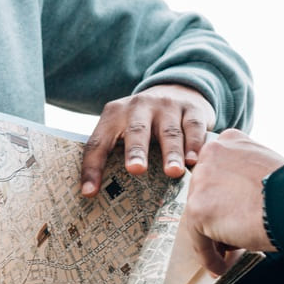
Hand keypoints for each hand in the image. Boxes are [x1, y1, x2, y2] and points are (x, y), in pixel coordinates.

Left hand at [78, 82, 215, 195]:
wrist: (177, 88)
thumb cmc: (145, 121)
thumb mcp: (124, 127)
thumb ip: (114, 151)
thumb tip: (96, 194)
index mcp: (115, 114)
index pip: (99, 142)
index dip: (92, 167)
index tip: (89, 192)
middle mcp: (139, 106)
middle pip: (136, 130)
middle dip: (136, 150)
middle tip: (136, 169)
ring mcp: (167, 105)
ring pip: (169, 132)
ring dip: (171, 153)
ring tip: (173, 172)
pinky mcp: (191, 108)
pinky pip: (193, 127)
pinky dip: (195, 144)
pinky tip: (194, 160)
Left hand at [184, 129, 283, 275]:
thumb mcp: (268, 168)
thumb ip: (248, 177)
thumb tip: (243, 203)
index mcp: (230, 141)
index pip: (216, 171)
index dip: (222, 196)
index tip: (230, 212)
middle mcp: (211, 155)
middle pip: (205, 193)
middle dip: (217, 217)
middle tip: (229, 239)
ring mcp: (202, 181)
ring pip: (200, 216)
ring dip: (213, 238)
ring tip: (227, 257)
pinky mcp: (198, 209)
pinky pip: (198, 239)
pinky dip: (209, 256)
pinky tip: (221, 267)